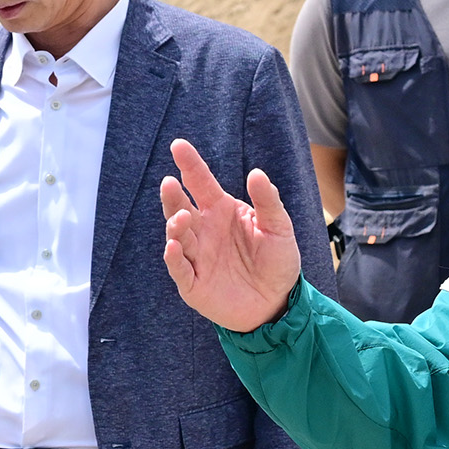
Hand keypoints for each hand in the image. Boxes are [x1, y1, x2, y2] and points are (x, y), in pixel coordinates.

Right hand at [161, 139, 301, 332]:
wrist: (278, 303)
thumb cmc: (277, 261)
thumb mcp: (279, 228)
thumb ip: (267, 201)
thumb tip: (256, 173)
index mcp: (222, 211)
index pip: (201, 183)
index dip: (189, 165)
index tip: (178, 145)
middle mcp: (204, 230)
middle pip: (181, 207)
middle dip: (173, 196)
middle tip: (169, 182)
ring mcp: (196, 256)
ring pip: (177, 236)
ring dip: (175, 225)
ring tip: (181, 216)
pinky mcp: (193, 283)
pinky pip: (179, 268)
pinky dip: (174, 258)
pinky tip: (174, 246)